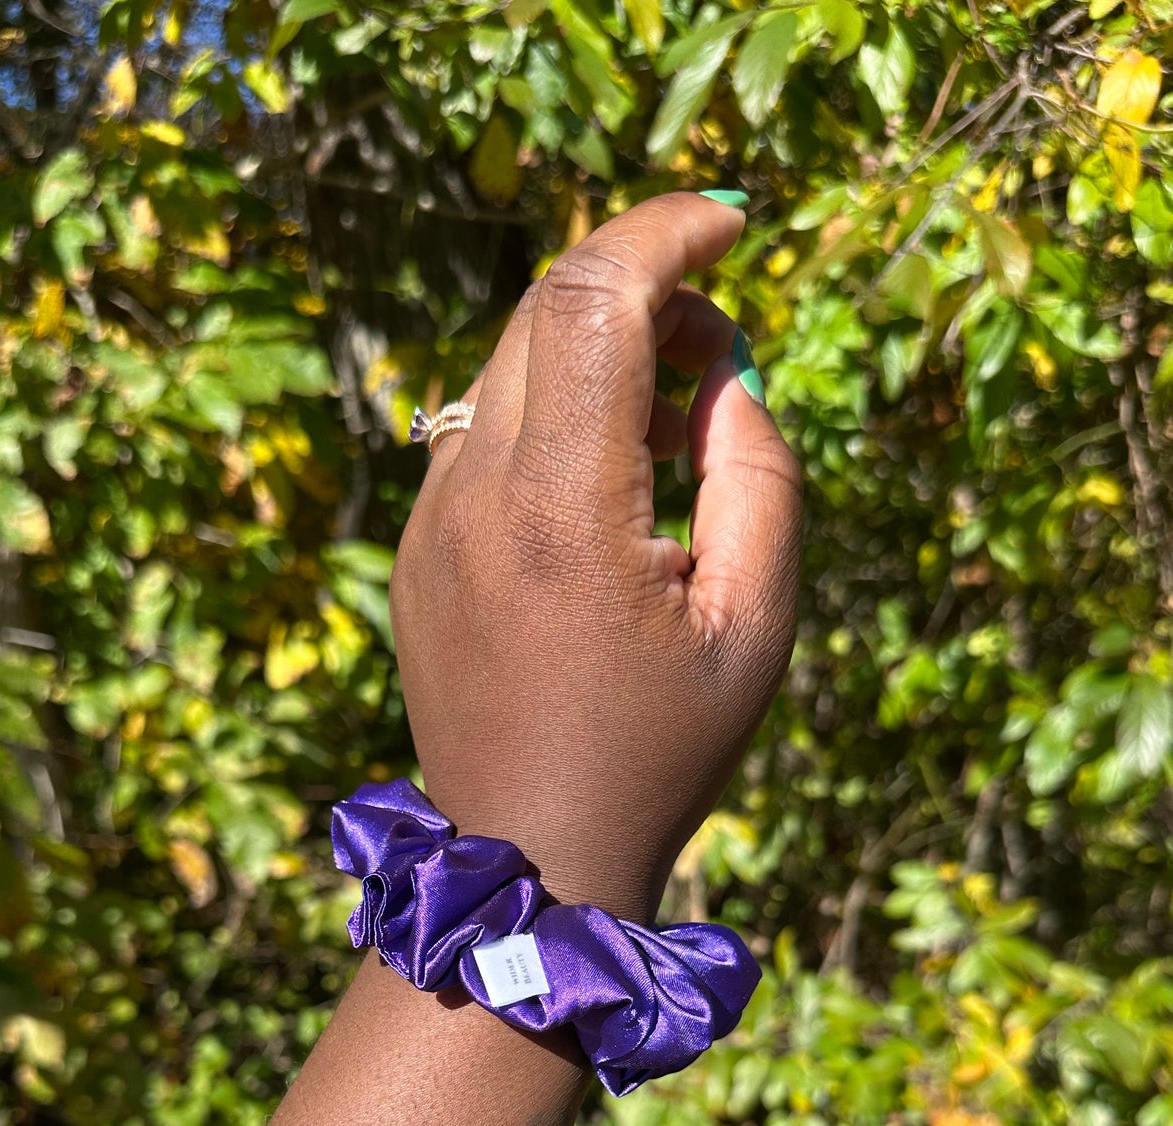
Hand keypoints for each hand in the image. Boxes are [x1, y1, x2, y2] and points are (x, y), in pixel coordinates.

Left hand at [391, 193, 801, 922]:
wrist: (530, 855)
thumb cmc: (658, 752)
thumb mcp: (755, 622)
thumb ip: (756, 473)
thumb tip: (723, 376)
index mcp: (558, 508)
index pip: (590, 296)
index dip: (667, 229)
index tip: (736, 222)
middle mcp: (470, 496)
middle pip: (542, 310)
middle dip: (644, 293)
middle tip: (718, 362)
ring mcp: (428, 521)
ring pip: (506, 367)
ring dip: (597, 360)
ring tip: (672, 444)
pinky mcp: (415, 548)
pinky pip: (482, 435)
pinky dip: (552, 419)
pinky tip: (607, 496)